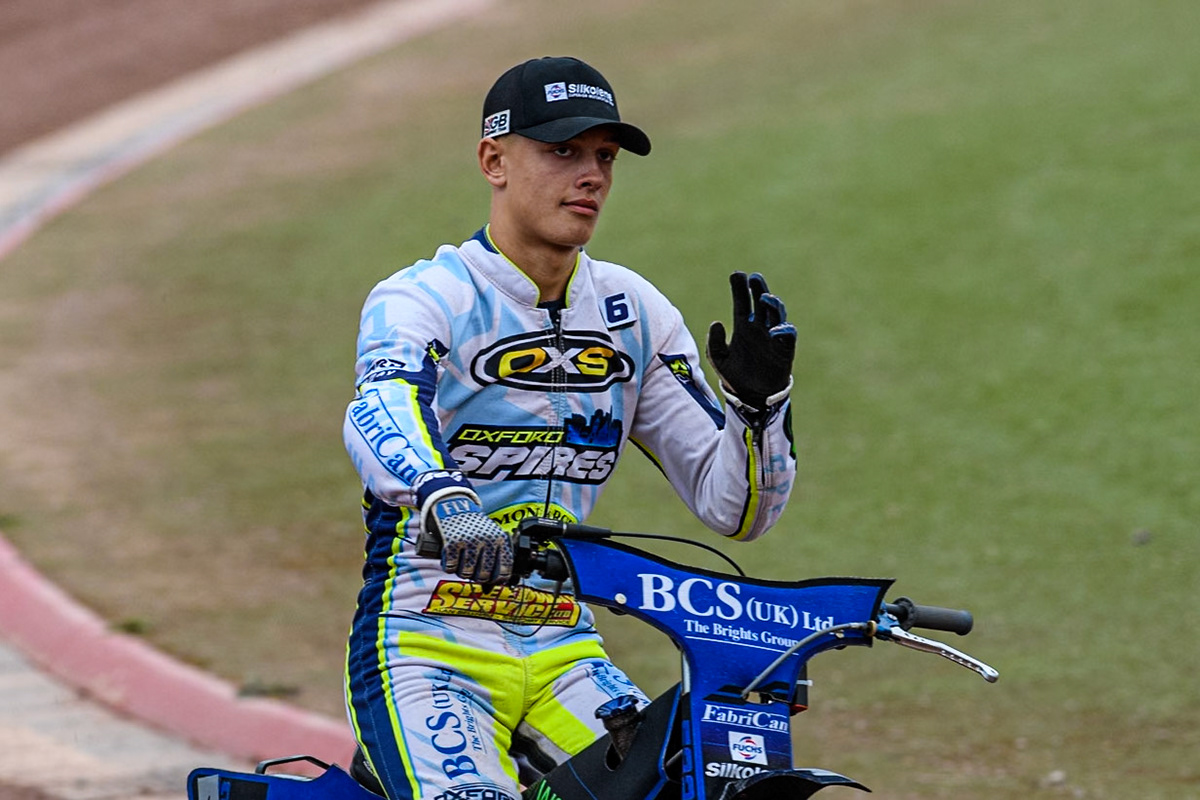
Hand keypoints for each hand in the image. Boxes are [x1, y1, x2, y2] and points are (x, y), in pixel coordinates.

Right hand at [420, 492, 512, 582]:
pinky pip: (450, 567)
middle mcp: (485, 540)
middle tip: (473, 571)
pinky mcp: (451, 542)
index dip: (498, 579)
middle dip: (477, 577)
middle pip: (483, 575)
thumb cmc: (475, 526)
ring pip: (465, 573)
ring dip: (462, 572)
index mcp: (499, 539)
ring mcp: (468, 542)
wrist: (456, 507)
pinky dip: (449, 566)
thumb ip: (496, 557)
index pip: (504, 569)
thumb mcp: (492, 536)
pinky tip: (451, 561)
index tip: (493, 580)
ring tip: (462, 564)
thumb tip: (492, 586)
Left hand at [706, 271, 795, 410]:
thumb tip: (716, 322)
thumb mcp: (719, 360)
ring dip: (772, 304)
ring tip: (764, 297)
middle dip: (758, 288)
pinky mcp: (785, 349)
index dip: (740, 288)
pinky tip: (775, 329)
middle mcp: (759, 327)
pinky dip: (784, 329)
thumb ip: (714, 342)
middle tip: (753, 278)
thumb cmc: (735, 376)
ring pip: (776, 313)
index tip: (737, 275)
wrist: (752, 397)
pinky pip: (788, 334)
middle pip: (761, 301)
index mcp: (743, 326)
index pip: (742, 302)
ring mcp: (773, 336)